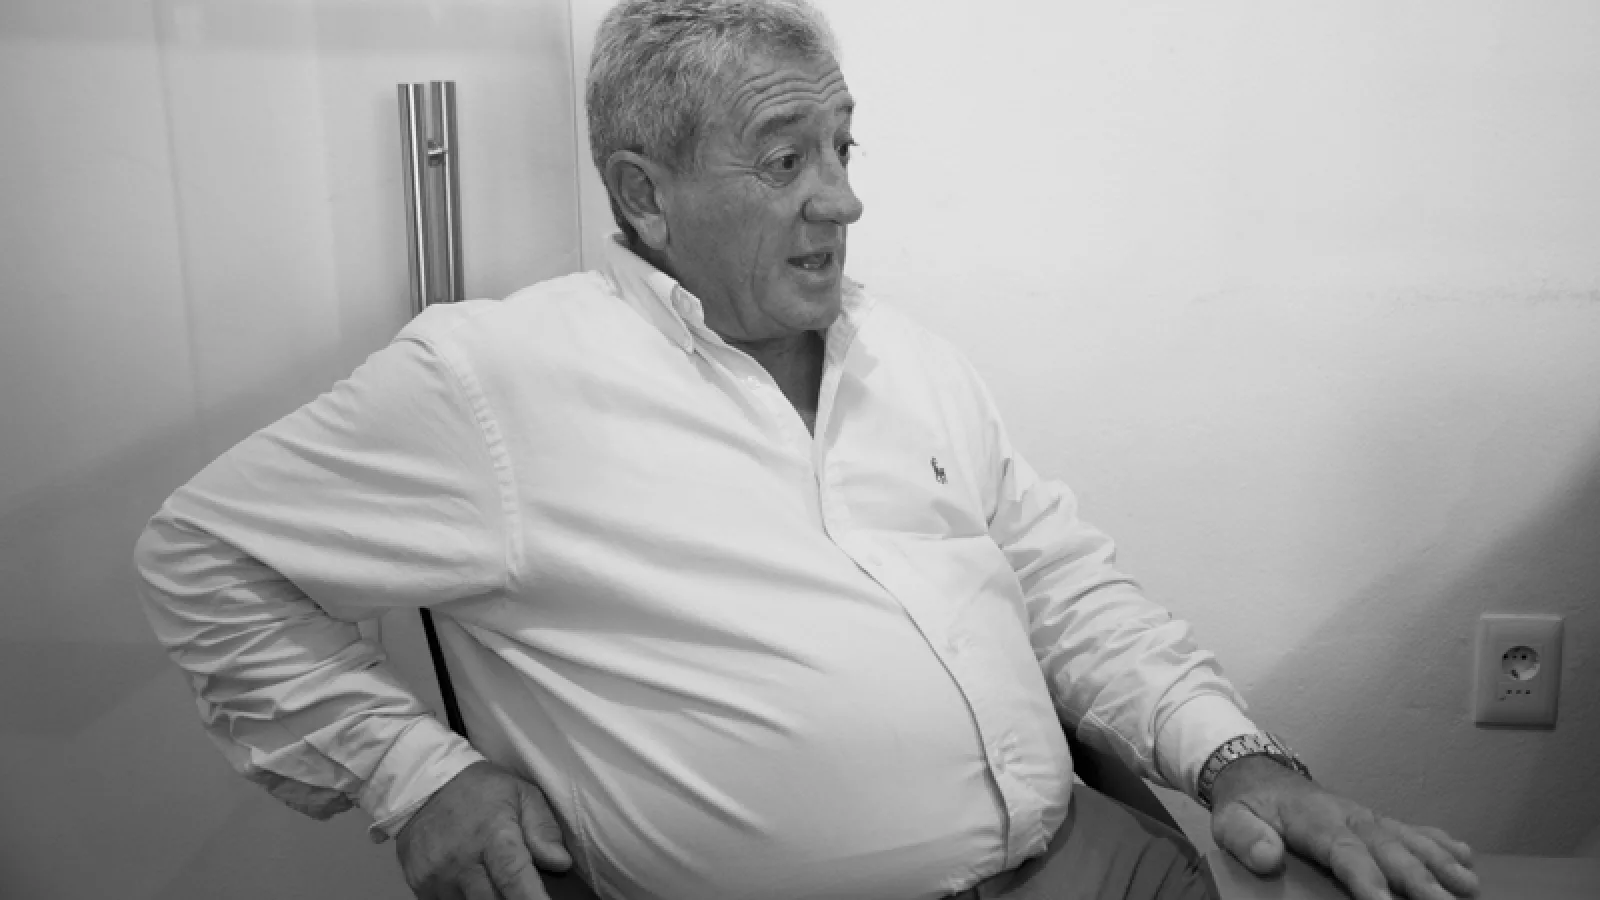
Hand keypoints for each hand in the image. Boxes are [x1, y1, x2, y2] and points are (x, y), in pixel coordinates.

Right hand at [396, 760, 574, 898]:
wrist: (424, 788)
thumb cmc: (480, 791)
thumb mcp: (521, 794)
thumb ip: (543, 829)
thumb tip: (560, 862)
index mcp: (492, 834)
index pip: (513, 876)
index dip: (531, 899)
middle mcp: (461, 860)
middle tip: (523, 890)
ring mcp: (436, 877)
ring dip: (489, 898)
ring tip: (491, 874)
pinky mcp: (420, 887)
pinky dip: (465, 897)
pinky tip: (472, 880)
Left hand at [1210, 756, 1478, 899]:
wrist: (1259, 776)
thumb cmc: (1248, 806)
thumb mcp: (1230, 820)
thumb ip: (1245, 838)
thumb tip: (1267, 856)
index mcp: (1315, 820)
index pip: (1346, 852)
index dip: (1368, 880)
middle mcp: (1349, 816)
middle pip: (1389, 850)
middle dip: (1420, 880)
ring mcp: (1366, 817)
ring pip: (1409, 840)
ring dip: (1440, 863)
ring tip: (1469, 886)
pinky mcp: (1375, 820)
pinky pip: (1412, 829)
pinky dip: (1440, 843)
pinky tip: (1465, 858)